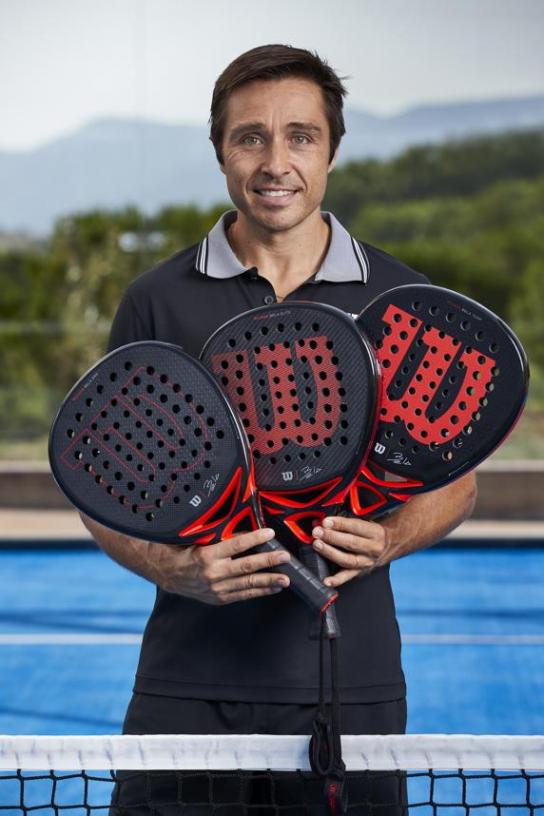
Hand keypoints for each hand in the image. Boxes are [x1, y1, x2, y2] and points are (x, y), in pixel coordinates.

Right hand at [152, 527, 290, 603]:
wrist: (166, 573)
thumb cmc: (182, 550)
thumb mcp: (196, 538)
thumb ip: (217, 535)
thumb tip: (242, 528)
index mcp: (206, 555)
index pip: (236, 545)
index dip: (254, 538)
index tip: (270, 533)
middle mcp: (213, 573)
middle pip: (247, 566)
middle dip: (268, 561)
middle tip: (285, 557)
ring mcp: (217, 588)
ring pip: (248, 583)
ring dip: (269, 580)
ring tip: (285, 578)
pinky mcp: (219, 598)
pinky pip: (243, 594)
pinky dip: (259, 591)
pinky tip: (272, 588)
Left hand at [311, 516, 391, 587]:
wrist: (389, 546)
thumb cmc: (372, 533)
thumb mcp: (366, 523)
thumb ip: (344, 522)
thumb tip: (322, 522)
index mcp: (375, 532)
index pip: (356, 527)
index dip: (340, 524)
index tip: (326, 522)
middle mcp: (373, 548)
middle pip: (351, 543)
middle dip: (332, 537)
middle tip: (318, 532)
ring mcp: (366, 562)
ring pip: (348, 559)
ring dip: (330, 552)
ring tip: (318, 545)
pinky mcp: (360, 572)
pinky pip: (347, 577)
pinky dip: (336, 580)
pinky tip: (326, 580)